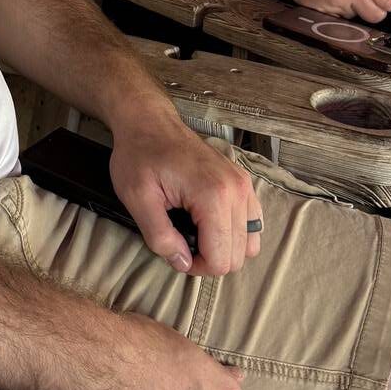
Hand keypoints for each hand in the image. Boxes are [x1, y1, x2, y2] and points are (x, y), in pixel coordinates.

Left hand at [109, 113, 261, 275]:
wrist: (150, 122)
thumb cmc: (140, 155)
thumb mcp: (137, 198)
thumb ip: (160, 237)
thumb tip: (183, 263)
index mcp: (213, 195)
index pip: (220, 259)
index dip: (196, 267)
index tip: (174, 251)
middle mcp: (237, 190)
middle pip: (238, 255)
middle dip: (209, 260)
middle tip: (180, 244)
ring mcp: (244, 184)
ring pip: (250, 243)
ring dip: (224, 248)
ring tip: (195, 235)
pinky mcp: (243, 181)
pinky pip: (253, 223)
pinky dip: (235, 234)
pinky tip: (209, 225)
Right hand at [272, 0, 390, 22]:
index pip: (389, 0)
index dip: (387, 2)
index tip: (383, 1)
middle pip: (376, 16)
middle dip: (372, 11)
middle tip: (364, 2)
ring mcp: (335, 1)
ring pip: (355, 18)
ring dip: (350, 9)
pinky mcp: (321, 11)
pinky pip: (337, 19)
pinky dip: (335, 12)